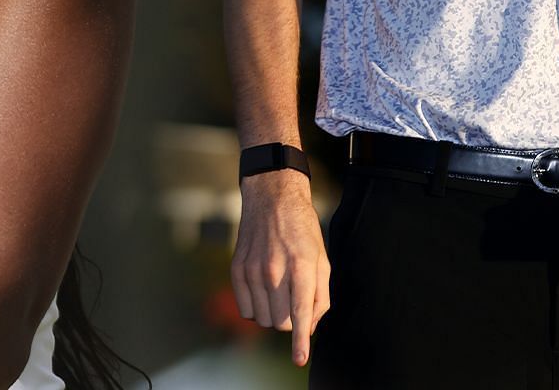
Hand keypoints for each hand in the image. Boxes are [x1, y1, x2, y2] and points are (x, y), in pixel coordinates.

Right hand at [231, 169, 330, 365]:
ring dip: (273, 314)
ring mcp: (252, 270)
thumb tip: (311, 326)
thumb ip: (320, 296)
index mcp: (301, 267)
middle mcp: (274, 270)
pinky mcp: (237, 270)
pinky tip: (263, 290)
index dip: (301, 340)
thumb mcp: (322, 259)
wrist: (271, 199)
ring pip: (262, 319)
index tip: (300, 359)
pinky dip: (255, 308)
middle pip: (281, 322)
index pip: (301, 313)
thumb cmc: (302, 231)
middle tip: (294, 300)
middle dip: (291, 321)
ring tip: (279, 291)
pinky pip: (245, 309)